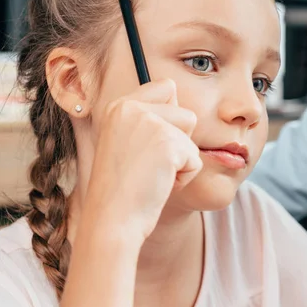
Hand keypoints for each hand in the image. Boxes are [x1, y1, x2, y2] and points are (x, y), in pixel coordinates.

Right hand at [83, 79, 202, 242]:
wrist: (112, 218)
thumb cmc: (120, 189)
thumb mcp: (124, 143)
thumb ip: (146, 122)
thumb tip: (180, 106)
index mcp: (119, 106)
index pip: (165, 87)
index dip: (170, 116)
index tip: (153, 144)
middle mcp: (132, 108)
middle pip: (185, 112)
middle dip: (178, 141)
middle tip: (150, 164)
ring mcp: (150, 123)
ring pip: (192, 134)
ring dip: (181, 159)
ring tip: (153, 175)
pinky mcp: (168, 143)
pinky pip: (195, 159)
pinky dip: (184, 177)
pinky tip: (158, 185)